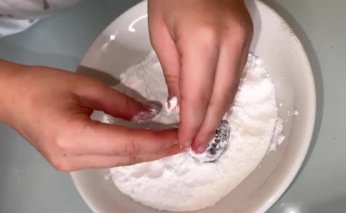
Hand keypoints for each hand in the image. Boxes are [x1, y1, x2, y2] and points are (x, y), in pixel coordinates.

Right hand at [0, 60, 179, 170]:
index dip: (157, 142)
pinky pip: (109, 160)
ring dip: (147, 153)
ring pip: (119, 162)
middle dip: (158, 151)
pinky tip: (146, 146)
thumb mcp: (84, 86)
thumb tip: (148, 114)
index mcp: (74, 136)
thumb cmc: (41, 85)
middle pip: (126, 158)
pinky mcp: (71, 163)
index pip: (127, 144)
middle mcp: (73, 158)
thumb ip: (120, 102)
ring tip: (171, 145)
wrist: (11, 98)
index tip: (180, 136)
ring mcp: (70, 165)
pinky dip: (131, 153)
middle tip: (184, 142)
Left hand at [148, 0, 252, 151]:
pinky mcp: (247, 36)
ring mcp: (243, 38)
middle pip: (222, 97)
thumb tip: (181, 105)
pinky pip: (237, 74)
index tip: (187, 143)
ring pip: (233, 88)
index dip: (193, 123)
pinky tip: (216, 107)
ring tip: (207, 133)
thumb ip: (174, 73)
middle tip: (200, 147)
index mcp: (201, 41)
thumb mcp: (161, 34)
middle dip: (210, 126)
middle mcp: (229, 42)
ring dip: (219, 113)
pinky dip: (226, 94)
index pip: (198, 95)